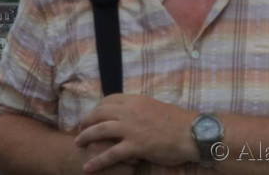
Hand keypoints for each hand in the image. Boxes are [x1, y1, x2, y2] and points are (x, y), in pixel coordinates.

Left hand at [75, 94, 195, 171]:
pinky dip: (97, 161)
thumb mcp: (156, 107)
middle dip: (87, 120)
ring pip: (100, 130)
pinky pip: (111, 154)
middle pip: (100, 113)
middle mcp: (130, 111)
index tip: (93, 114)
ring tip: (77, 143)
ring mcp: (131, 128)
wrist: (191, 132)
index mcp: (136, 100)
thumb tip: (134, 112)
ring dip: (86, 137)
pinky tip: (88, 167)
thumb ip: (141, 108)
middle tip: (80, 128)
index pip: (109, 99)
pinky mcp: (135, 146)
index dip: (98, 107)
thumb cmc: (178, 121)